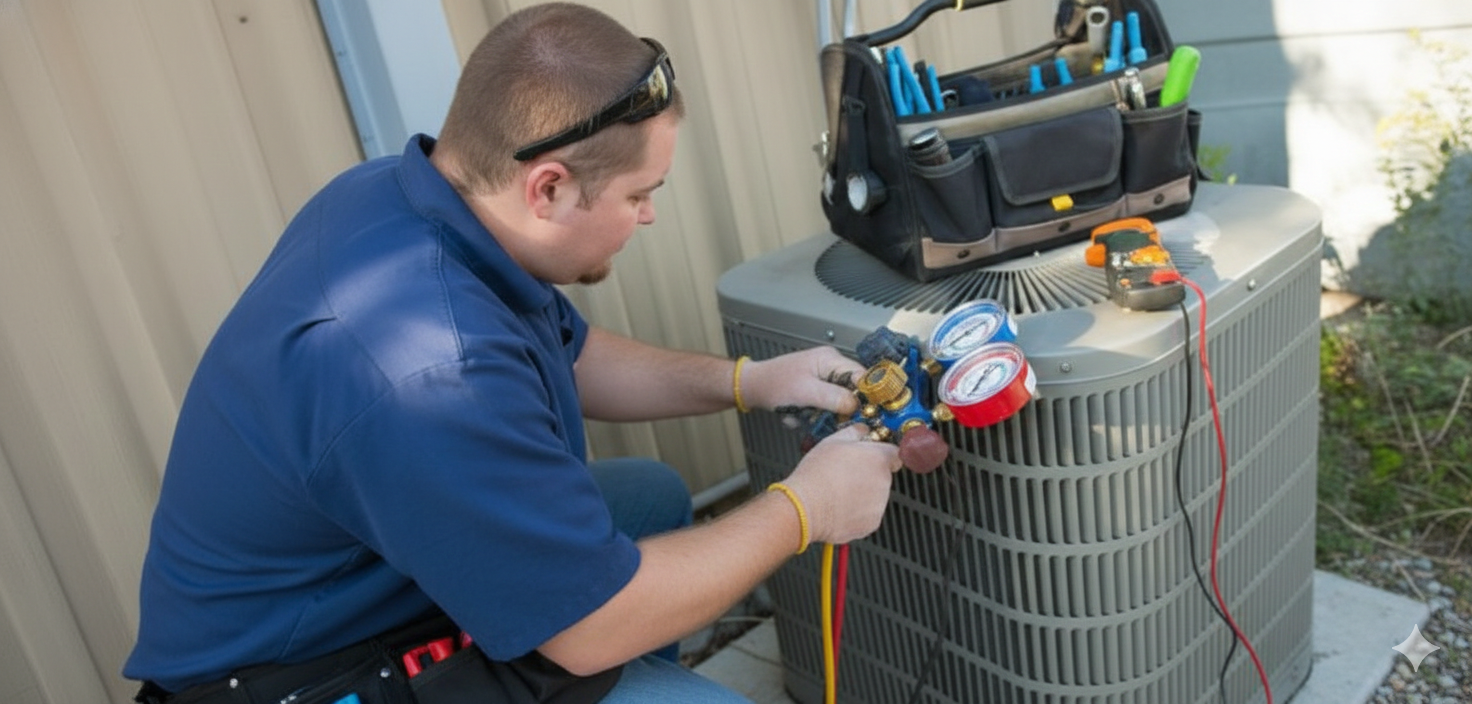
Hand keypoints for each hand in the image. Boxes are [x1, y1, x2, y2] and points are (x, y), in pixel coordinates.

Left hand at [742, 347, 863, 415]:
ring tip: (808, 414)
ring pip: (841, 400)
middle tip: (832, 419)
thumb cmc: (773, 384)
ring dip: (827, 413)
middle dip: (843, 408)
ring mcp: (824, 377)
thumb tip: (857, 405)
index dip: (868, 395)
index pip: (862, 376)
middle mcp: (831, 365)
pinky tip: (803, 414)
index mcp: (830, 359)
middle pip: (854, 390)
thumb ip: (834, 398)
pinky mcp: (817, 388)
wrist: (754, 387)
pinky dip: (817, 414)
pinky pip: (828, 405)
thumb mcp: (806, 392)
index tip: (870, 412)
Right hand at [780, 425, 901, 544]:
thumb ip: (855, 432)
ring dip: (863, 493)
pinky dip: (858, 511)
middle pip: (883, 475)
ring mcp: (879, 504)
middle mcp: (884, 482)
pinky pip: (868, 514)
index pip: (895, 453)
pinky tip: (840, 505)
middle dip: (868, 474)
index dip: (881, 454)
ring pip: (876, 495)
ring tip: (839, 490)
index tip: (870, 456)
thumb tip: (863, 430)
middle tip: (845, 474)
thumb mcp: (832, 441)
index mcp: (879, 458)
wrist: (805, 507)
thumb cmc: (816, 474)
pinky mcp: (872, 523)